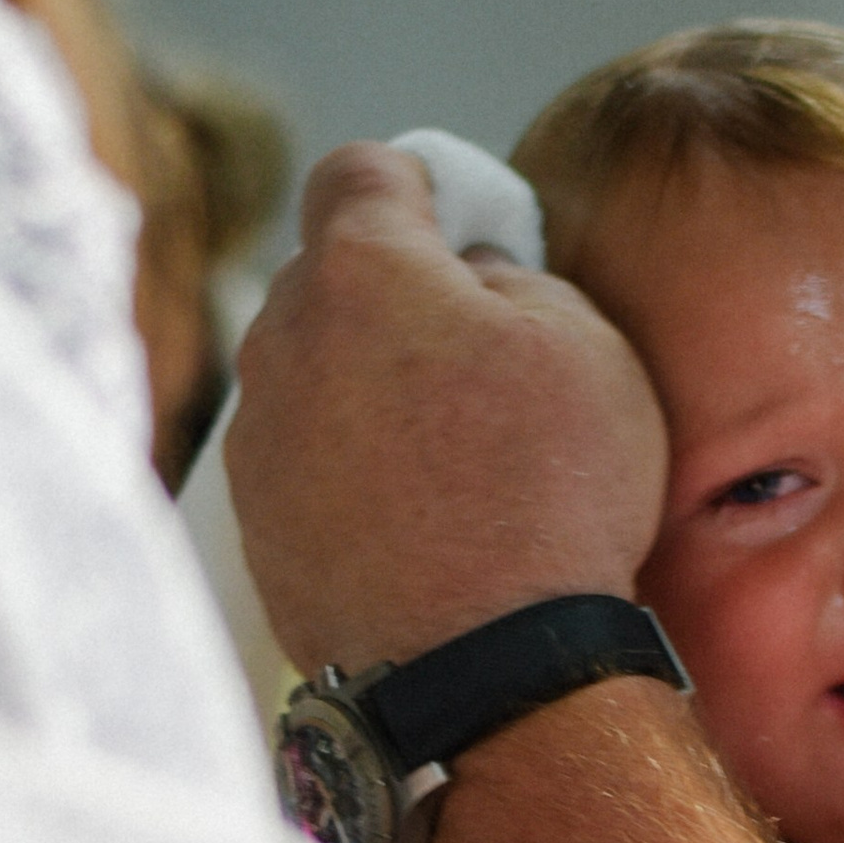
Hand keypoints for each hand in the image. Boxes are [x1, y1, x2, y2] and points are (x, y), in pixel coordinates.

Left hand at [227, 144, 668, 669]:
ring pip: (311, 368)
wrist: (482, 672)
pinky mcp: (255, 520)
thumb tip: (469, 274)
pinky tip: (414, 513)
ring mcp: (259, 436)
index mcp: (363, 269)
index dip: (417, 186)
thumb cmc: (550, 495)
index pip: (359, 170)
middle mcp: (283, 338)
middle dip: (394, 294)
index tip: (461, 228)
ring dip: (367, 383)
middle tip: (476, 356)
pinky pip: (302, 454)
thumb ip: (514, 275)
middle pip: (330, 275)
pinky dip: (348, 463)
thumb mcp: (588, 344)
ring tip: (450, 453)